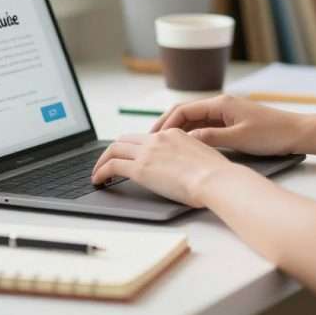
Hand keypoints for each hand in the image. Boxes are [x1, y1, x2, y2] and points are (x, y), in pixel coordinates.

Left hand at [90, 129, 234, 207]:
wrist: (216, 179)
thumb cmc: (217, 176)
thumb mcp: (203, 157)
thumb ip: (189, 157)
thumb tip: (187, 168)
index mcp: (174, 134)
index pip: (145, 137)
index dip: (132, 146)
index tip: (128, 155)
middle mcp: (158, 139)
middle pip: (125, 139)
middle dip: (113, 150)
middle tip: (107, 163)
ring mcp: (148, 152)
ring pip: (114, 149)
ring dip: (103, 161)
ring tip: (98, 173)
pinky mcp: (140, 168)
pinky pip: (112, 165)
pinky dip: (101, 171)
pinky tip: (99, 180)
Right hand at [151, 95, 306, 156]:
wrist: (298, 132)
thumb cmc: (272, 134)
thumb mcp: (239, 138)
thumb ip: (211, 137)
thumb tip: (186, 139)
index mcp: (220, 103)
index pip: (184, 110)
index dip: (166, 124)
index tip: (154, 138)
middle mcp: (221, 104)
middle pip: (185, 112)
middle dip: (167, 125)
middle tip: (150, 141)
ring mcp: (226, 112)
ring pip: (194, 119)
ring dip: (178, 130)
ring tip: (163, 145)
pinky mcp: (232, 121)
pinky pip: (205, 125)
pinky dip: (192, 134)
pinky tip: (186, 146)